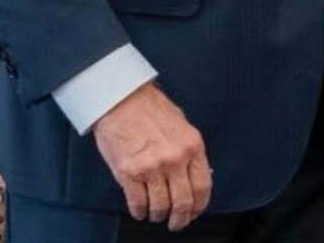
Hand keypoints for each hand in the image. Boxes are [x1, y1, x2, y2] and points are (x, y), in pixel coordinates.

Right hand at [91, 82, 211, 230]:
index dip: (199, 206)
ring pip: (160, 206)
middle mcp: (174, 159)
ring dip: (158, 216)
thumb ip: (189, 151)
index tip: (194, 212)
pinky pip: (138, 203)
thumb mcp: (182, 125)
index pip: (203, 186)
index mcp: (192, 146)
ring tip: (156, 215)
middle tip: (176, 223)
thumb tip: (194, 174)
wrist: (120, 99)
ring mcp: (152, 167)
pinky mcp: (129, 172)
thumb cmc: (150, 109)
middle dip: (181, 219)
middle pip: (183, 202)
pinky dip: (140, 212)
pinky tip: (140, 211)